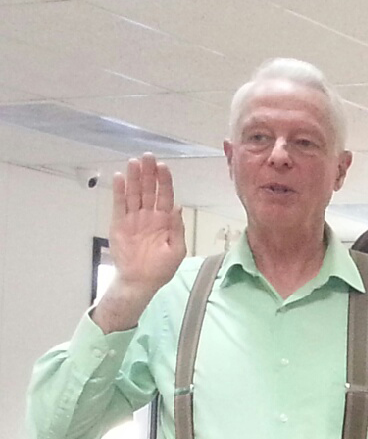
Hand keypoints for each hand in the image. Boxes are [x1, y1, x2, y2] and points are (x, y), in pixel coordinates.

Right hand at [97, 154, 186, 332]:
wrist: (139, 282)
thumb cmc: (160, 269)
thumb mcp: (176, 250)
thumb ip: (177, 228)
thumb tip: (178, 208)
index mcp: (165, 221)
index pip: (165, 196)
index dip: (164, 182)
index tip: (163, 167)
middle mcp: (149, 216)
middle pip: (149, 190)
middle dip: (149, 173)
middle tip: (148, 157)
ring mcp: (134, 219)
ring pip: (134, 193)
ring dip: (134, 178)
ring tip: (134, 162)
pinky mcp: (119, 224)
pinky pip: (119, 204)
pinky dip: (119, 191)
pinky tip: (119, 177)